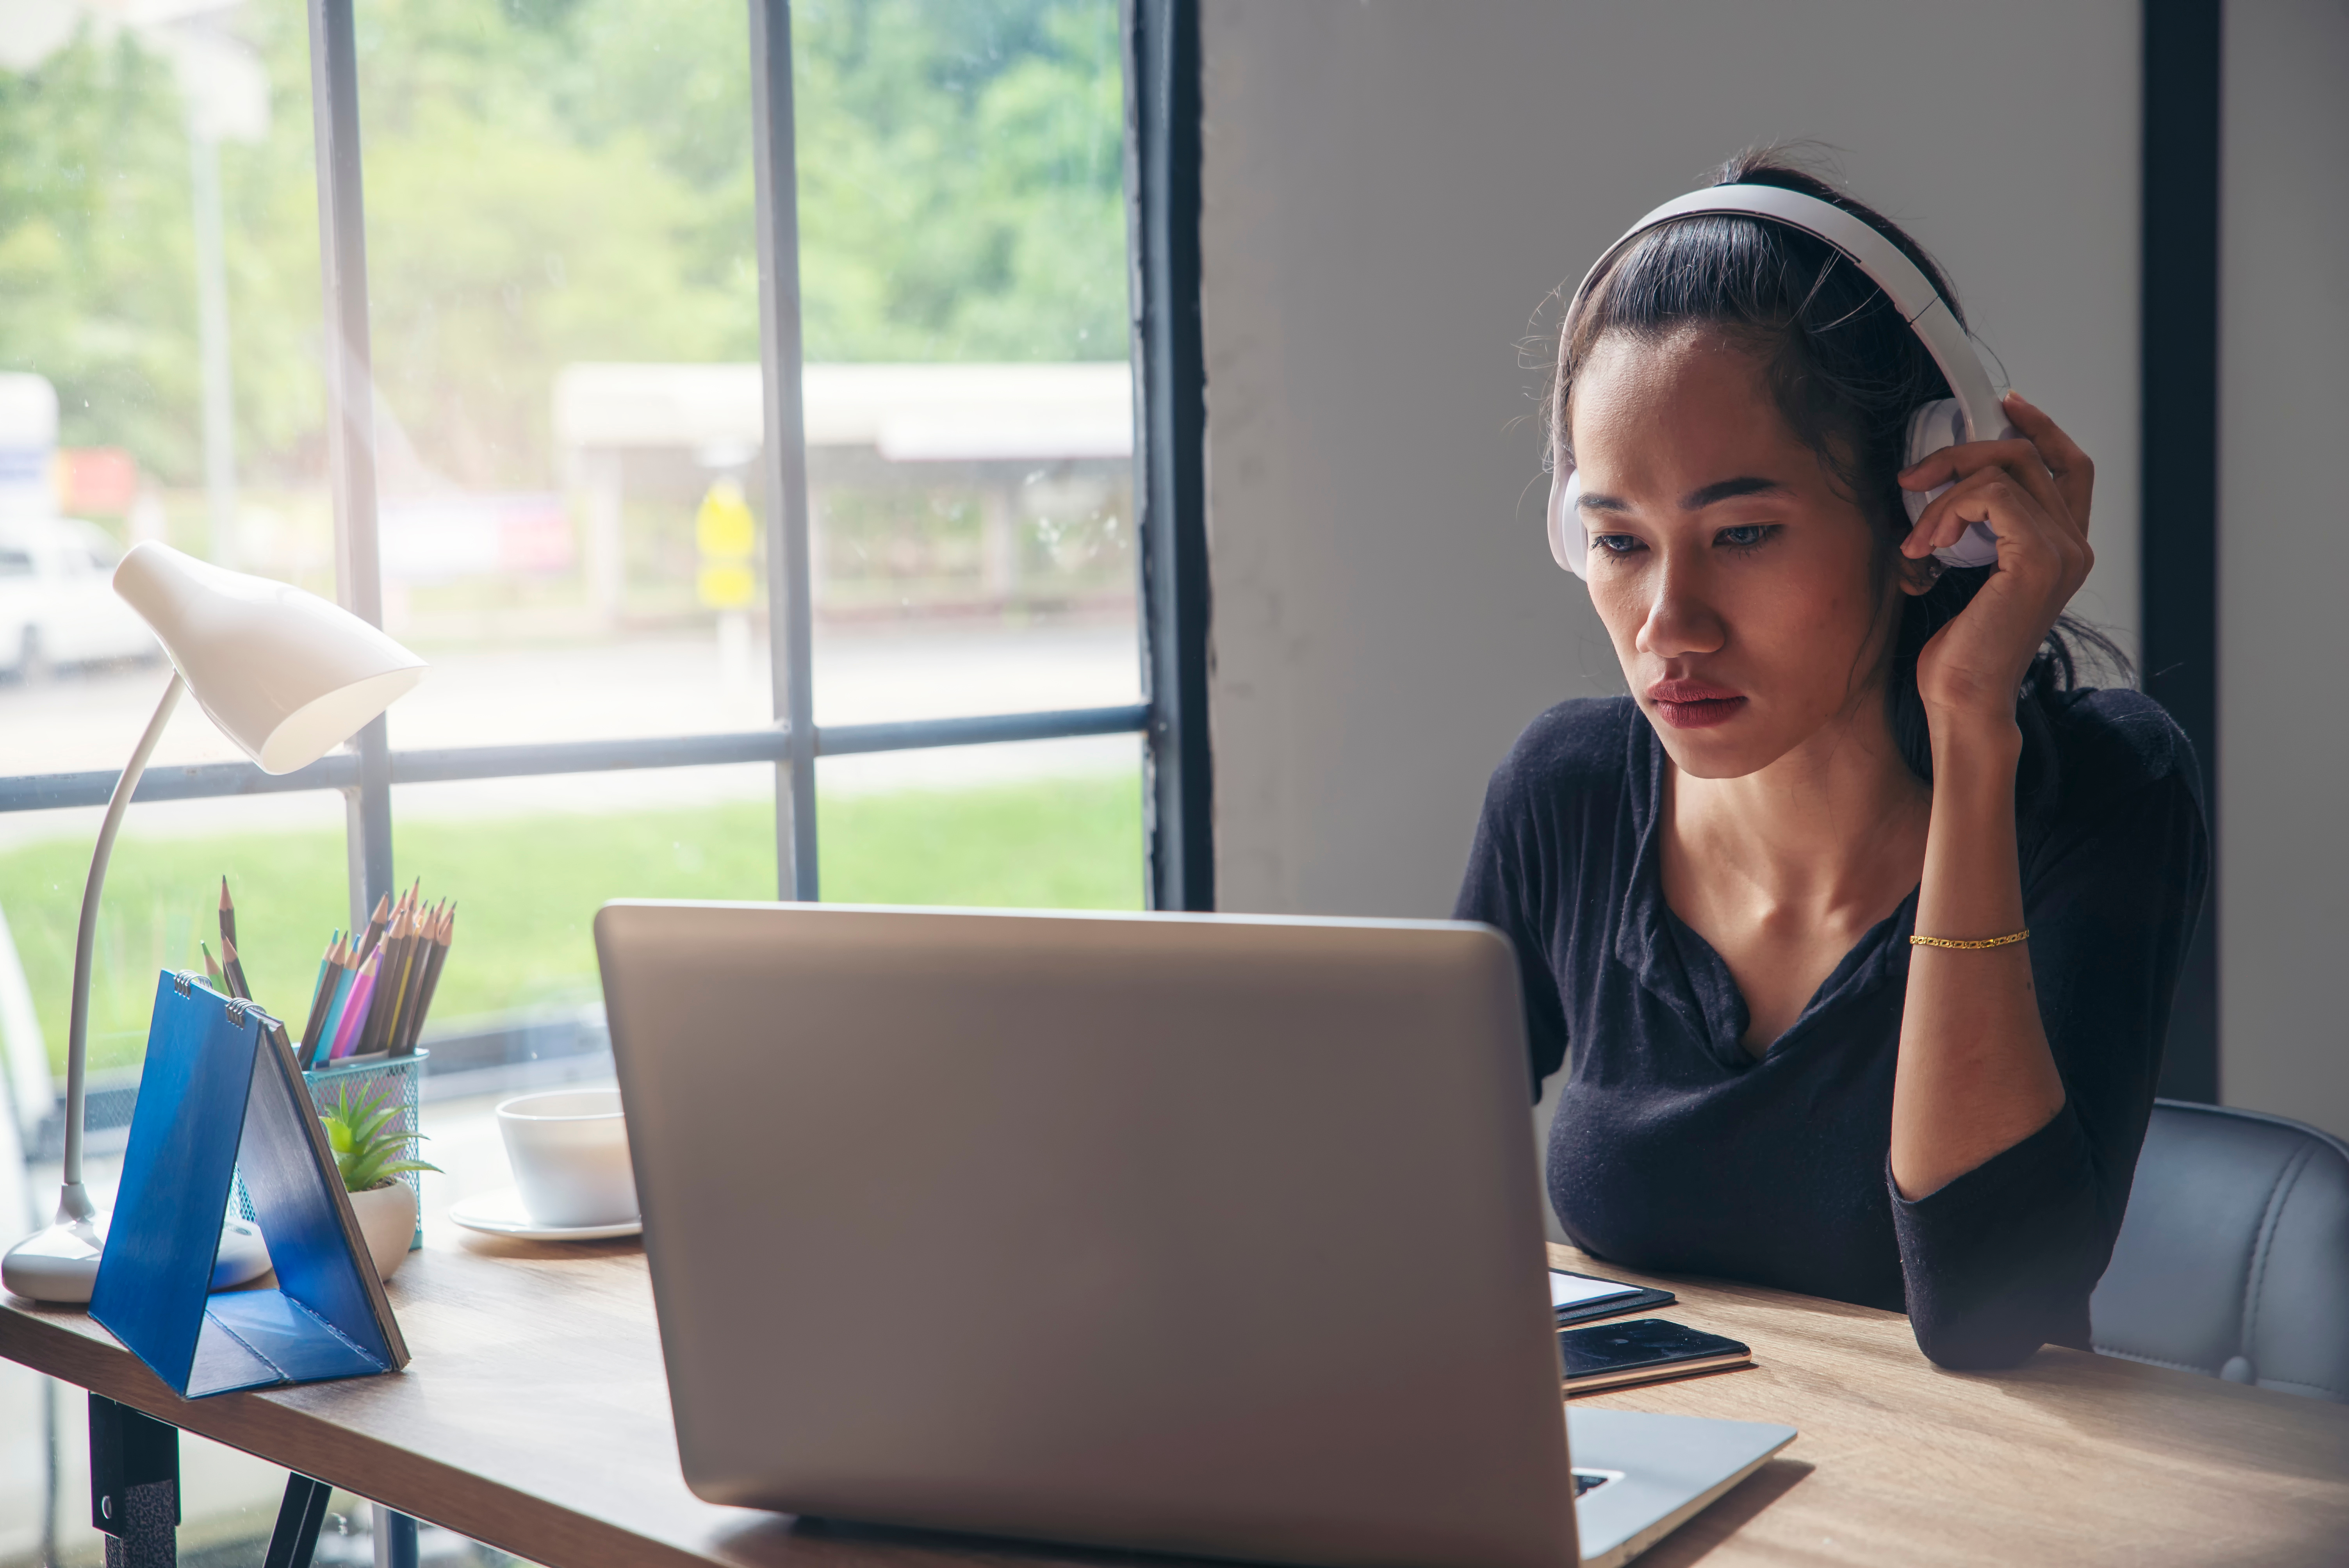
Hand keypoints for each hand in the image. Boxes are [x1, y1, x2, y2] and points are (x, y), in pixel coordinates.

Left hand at [1896, 391, 2094, 721]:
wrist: (1962, 700)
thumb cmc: (1957, 649)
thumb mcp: (1964, 571)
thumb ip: (1974, 526)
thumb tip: (1938, 480)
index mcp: (2064, 545)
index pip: (2067, 464)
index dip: (2040, 427)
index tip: (2001, 407)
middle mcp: (2075, 544)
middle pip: (2029, 455)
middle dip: (1964, 452)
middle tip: (1913, 477)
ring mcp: (2064, 550)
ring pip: (2006, 470)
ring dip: (1945, 491)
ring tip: (1916, 537)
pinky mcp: (2038, 558)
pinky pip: (1993, 496)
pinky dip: (1948, 510)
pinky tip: (1925, 546)